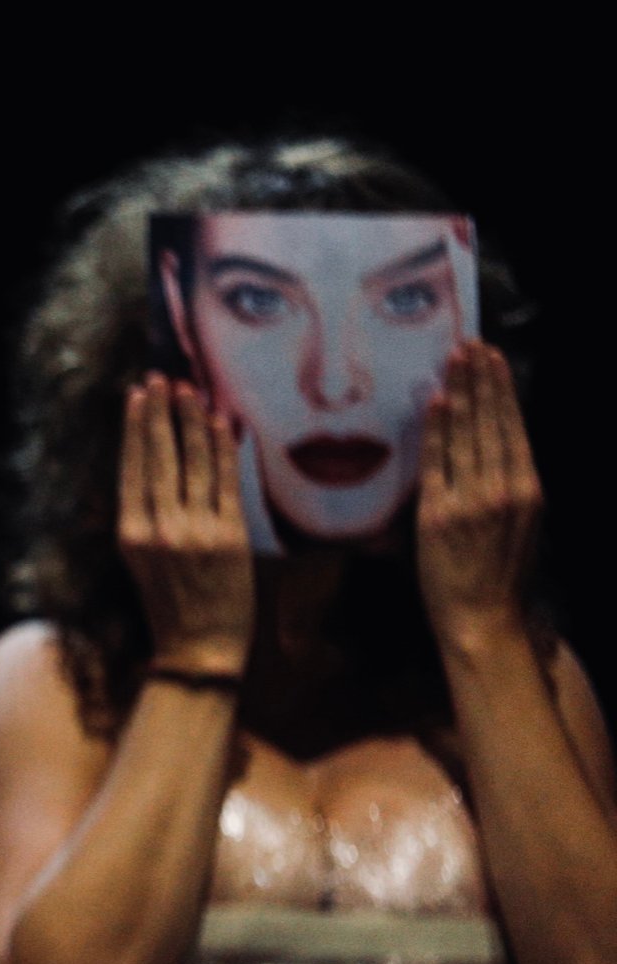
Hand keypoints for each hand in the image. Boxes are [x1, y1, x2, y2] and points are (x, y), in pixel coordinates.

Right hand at [119, 375, 253, 675]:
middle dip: (160, 413)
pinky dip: (223, 448)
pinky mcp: (230, 537)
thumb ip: (141, 517)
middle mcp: (159, 528)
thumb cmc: (168, 604)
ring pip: (192, 462)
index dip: (135, 427)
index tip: (137, 395)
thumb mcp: (137, 561)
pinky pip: (226, 481)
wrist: (199, 649)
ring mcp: (196, 531)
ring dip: (190, 421)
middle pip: (159, 457)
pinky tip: (221, 422)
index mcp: (130, 534)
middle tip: (161, 379)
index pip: (132, 467)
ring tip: (188, 390)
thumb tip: (145, 467)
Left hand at [417, 340, 541, 650]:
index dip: (502, 391)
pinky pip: (438, 461)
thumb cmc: (497, 576)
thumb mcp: (518, 525)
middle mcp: (505, 489)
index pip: (513, 428)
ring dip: (461, 391)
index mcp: (527, 490)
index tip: (494, 360)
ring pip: (468, 433)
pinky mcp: (441, 513)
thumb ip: (505, 487)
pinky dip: (438, 427)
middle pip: (493, 422)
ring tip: (456, 358)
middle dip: (482, 379)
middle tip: (472, 344)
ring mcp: (473, 499)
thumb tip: (489, 448)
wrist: (483, 619)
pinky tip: (436, 399)